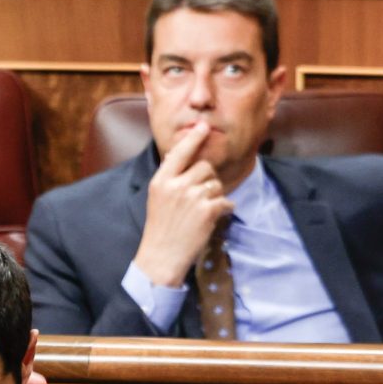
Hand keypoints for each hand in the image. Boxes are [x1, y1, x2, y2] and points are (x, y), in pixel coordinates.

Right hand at [134, 122, 232, 287]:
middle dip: (208, 178)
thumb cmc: (160, 229)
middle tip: (202, 195)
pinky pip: (225, 200)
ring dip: (216, 195)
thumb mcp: (157, 198)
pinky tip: (215, 217)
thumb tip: (180, 156)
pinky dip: (225, 208)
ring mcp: (192, 198)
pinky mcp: (207, 211)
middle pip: (204, 167)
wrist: (161, 257)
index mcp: (161, 181)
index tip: (203, 126)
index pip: (180, 152)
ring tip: (204, 210)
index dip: (193, 138)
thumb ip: (169, 178)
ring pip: (216, 183)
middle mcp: (176, 186)